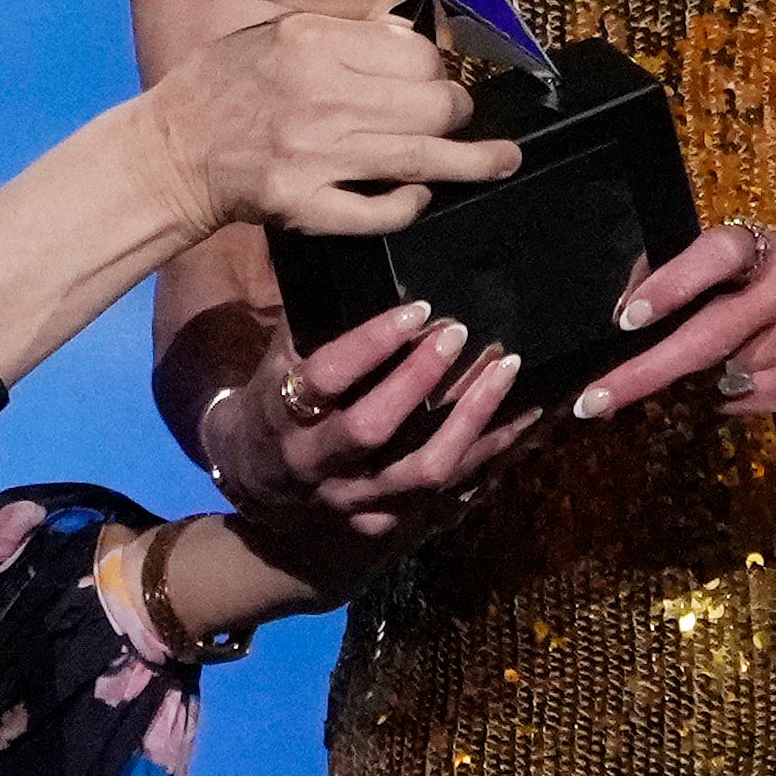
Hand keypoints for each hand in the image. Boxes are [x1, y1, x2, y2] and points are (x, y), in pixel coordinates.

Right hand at [146, 11, 523, 239]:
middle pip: (430, 104)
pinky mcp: (302, 205)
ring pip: (419, 158)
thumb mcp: (273, 32)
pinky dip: (406, 206)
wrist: (168, 153)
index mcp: (311, 43)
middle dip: (458, 112)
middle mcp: (319, 95)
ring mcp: (313, 155)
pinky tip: (418, 198)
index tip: (434, 79)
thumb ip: (340, 27)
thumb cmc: (220, 87)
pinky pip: (377, 211)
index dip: (436, 69)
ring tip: (502, 162)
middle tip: (458, 118)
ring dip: (471, 163)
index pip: (414, 54)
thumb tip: (407, 31)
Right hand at [206, 300, 540, 572]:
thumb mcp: (280, 358)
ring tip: (507, 371)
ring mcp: (352, 498)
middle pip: (372, 428)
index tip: (418, 308)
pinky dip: (487, 453)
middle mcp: (315, 462)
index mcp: (282, 413)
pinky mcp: (382, 520)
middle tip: (461, 333)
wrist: (254, 476)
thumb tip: (365, 255)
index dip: (372, 342)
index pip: (326, 376)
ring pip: (421, 471)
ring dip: (471, 420)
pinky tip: (522, 417)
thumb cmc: (275, 396)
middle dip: (422, 380)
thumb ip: (317, 321)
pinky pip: (445, 492)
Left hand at [572, 223, 775, 422]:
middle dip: (643, 373)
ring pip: (716, 380)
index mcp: (763, 250)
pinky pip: (736, 405)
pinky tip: (746, 380)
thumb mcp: (739, 266)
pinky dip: (722, 399)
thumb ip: (679, 275)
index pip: (716, 254)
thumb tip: (622, 316)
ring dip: (690, 383)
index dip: (671, 283)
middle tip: (592, 400)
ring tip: (716, 364)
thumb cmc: (772, 291)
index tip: (628, 317)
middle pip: (707, 338)